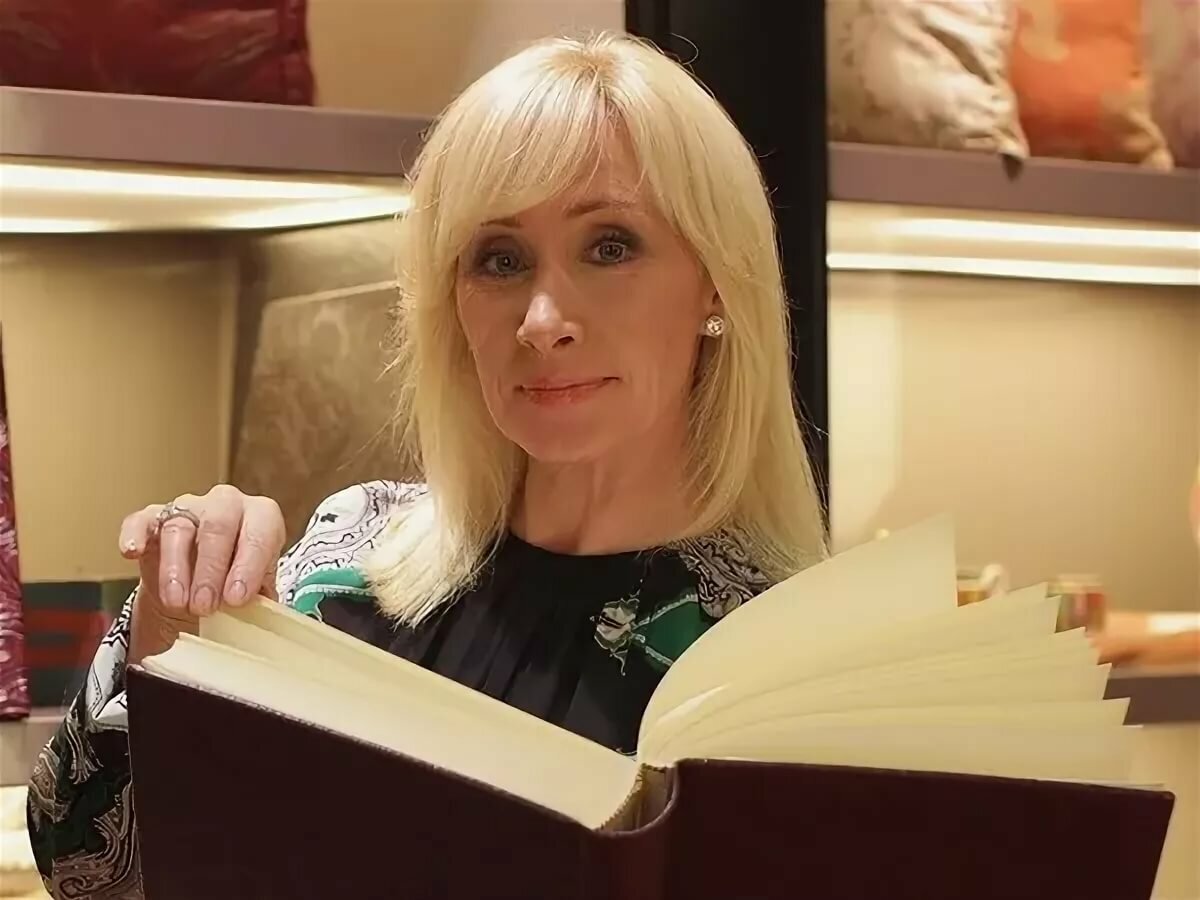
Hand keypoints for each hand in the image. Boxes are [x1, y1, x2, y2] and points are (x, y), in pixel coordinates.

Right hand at [119, 485, 285, 618]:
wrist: (201, 591)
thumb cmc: (236, 586)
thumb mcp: (256, 593)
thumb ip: (260, 597)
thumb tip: (263, 615)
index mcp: (261, 518)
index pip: (261, 532)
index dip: (250, 565)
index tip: (237, 599)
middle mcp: (227, 505)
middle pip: (218, 525)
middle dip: (211, 569)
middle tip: (204, 606)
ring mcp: (188, 508)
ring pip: (178, 528)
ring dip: (176, 569)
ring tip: (177, 603)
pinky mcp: (152, 519)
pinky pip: (141, 520)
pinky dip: (134, 535)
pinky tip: (131, 553)